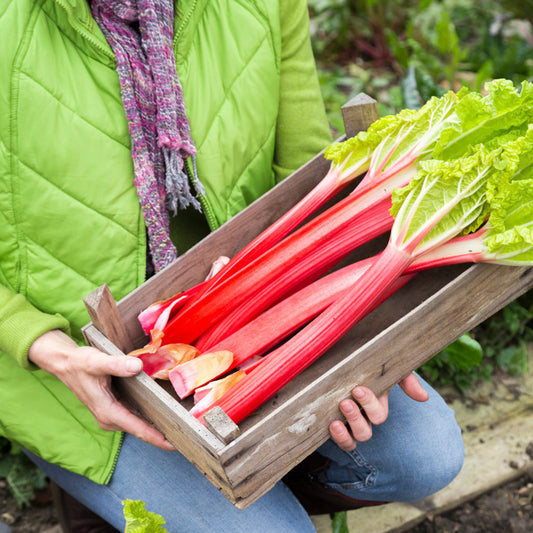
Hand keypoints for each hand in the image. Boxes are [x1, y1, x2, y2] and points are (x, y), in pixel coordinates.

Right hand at [28, 329, 174, 450]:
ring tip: (183, 426)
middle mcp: (111, 418)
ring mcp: (113, 415)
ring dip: (159, 426)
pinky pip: (137, 417)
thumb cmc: (81, 363)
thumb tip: (137, 367)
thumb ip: (116, 365)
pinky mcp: (116, 409)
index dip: (158, 438)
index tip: (176, 444)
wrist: (67, 364)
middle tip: (189, 435)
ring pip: (140, 425)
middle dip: (164, 434)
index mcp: (108, 411)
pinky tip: (166, 413)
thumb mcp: (97, 361)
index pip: (138, 428)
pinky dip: (151, 417)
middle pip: (142, 430)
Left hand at [329, 373, 428, 450]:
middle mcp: (364, 418)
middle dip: (356, 418)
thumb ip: (406, 379)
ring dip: (348, 428)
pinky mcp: (336, 428)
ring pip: (356, 438)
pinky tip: (333, 425)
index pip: (378, 415)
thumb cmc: (365, 365)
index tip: (357, 389)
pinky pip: (345, 444)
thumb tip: (423, 398)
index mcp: (375, 404)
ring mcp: (350, 425)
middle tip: (345, 402)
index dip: (370, 405)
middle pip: (365, 432)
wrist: (341, 361)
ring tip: (340, 409)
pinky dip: (340, 438)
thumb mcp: (386, 368)